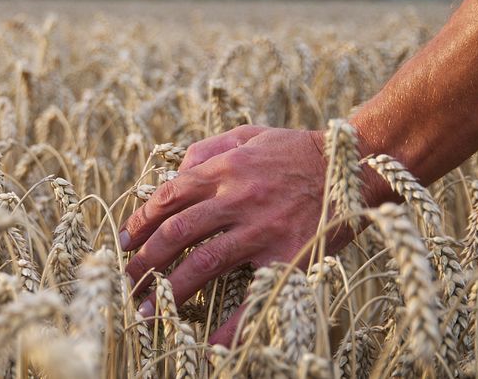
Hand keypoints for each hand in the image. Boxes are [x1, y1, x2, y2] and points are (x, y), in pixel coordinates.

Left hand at [120, 125, 349, 345]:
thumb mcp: (248, 134)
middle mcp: (237, 198)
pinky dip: (230, 324)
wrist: (353, 165)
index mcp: (224, 169)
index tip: (123, 242)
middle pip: (176, 232)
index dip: (139, 222)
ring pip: (203, 263)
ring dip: (169, 289)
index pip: (167, 197)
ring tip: (146, 310)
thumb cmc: (295, 150)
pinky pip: (253, 295)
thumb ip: (207, 149)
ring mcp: (262, 229)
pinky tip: (209, 344)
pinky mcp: (288, 256)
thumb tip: (173, 173)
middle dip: (144, 260)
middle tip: (126, 281)